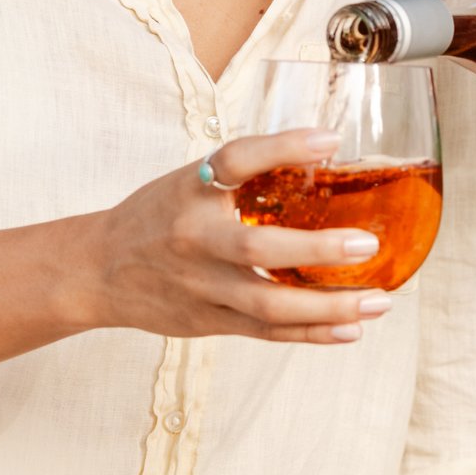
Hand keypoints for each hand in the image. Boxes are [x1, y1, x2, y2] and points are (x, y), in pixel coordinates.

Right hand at [79, 133, 393, 346]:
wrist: (96, 271)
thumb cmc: (157, 217)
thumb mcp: (187, 181)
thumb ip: (240, 174)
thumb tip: (323, 152)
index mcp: (189, 189)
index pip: (236, 158)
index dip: (284, 146)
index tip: (331, 140)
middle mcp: (193, 238)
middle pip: (256, 248)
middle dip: (317, 250)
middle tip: (369, 243)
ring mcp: (200, 286)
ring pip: (268, 304)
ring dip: (328, 306)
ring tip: (379, 301)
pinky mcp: (208, 321)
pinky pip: (265, 332)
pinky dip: (310, 333)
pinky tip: (351, 329)